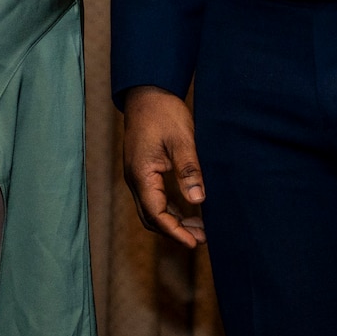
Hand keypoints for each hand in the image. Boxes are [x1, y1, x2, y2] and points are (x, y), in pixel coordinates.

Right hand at [121, 86, 206, 248]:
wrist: (147, 92)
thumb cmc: (163, 112)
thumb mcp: (182, 140)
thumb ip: (189, 170)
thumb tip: (199, 200)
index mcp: (141, 173)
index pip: (156, 214)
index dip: (175, 232)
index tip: (194, 243)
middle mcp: (135, 178)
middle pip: (151, 217)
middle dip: (175, 231)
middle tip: (201, 239)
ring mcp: (137, 174)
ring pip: (152, 209)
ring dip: (173, 221)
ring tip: (200, 228)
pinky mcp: (143, 169)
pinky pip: (154, 197)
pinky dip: (171, 208)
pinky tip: (189, 208)